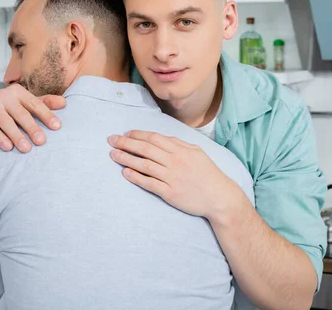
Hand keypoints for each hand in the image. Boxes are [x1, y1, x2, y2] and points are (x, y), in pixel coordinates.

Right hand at [0, 84, 65, 151]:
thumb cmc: (8, 113)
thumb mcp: (26, 106)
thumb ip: (44, 104)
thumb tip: (64, 103)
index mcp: (18, 92)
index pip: (35, 104)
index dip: (47, 115)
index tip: (57, 127)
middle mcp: (3, 95)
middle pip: (21, 113)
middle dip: (32, 128)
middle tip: (41, 142)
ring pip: (6, 121)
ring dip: (16, 135)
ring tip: (26, 148)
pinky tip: (8, 147)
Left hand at [107, 130, 238, 219]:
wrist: (219, 197)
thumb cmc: (208, 174)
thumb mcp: (197, 152)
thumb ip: (179, 144)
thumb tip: (162, 138)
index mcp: (180, 150)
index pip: (154, 139)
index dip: (137, 135)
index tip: (125, 134)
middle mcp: (175, 161)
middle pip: (146, 149)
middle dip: (126, 143)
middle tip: (111, 140)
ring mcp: (172, 177)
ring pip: (144, 165)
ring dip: (126, 159)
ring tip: (113, 155)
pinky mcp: (170, 193)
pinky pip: (149, 183)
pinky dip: (136, 177)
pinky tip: (125, 173)